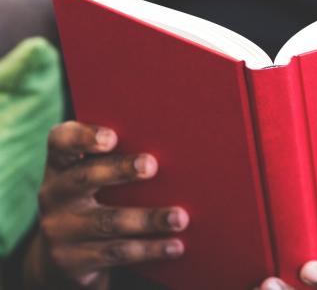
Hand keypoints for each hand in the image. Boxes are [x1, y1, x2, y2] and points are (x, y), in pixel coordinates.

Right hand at [25, 121, 188, 289]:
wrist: (66, 251)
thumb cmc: (98, 192)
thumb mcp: (96, 171)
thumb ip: (121, 152)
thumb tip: (173, 137)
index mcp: (61, 163)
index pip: (61, 141)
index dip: (83, 137)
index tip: (111, 137)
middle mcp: (55, 194)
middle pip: (86, 177)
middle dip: (120, 170)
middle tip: (151, 165)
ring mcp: (62, 229)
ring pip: (108, 221)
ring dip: (148, 219)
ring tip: (179, 217)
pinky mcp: (74, 261)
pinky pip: (117, 253)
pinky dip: (150, 249)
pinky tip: (175, 245)